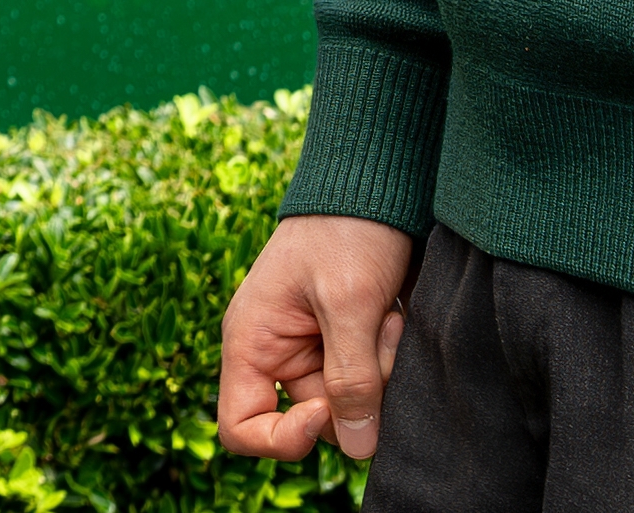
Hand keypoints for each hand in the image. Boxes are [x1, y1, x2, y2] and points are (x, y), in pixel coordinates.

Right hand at [215, 213, 414, 463]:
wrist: (373, 184)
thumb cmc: (347, 230)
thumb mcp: (349, 303)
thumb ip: (351, 378)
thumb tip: (356, 449)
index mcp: (250, 341)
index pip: (240, 428)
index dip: (283, 438)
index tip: (329, 408)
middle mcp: (274, 353)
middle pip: (312, 420)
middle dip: (354, 393)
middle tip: (379, 339)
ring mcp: (310, 350)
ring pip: (348, 403)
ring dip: (377, 374)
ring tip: (388, 319)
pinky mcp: (342, 343)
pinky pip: (366, 382)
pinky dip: (385, 361)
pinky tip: (393, 320)